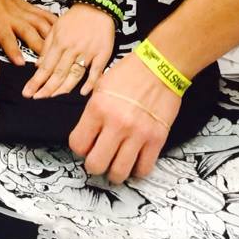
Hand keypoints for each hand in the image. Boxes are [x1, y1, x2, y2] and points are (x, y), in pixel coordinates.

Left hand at [0, 0, 54, 64]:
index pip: (6, 37)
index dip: (14, 50)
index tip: (21, 63)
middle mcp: (12, 14)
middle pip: (29, 30)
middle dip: (38, 45)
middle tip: (47, 60)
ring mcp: (21, 9)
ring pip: (40, 22)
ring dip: (50, 35)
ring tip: (60, 48)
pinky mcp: (26, 6)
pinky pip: (43, 13)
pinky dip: (53, 22)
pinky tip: (62, 30)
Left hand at [22, 4, 115, 98]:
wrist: (96, 5)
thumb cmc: (75, 18)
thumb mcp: (55, 28)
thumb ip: (46, 47)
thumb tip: (37, 66)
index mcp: (60, 42)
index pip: (46, 66)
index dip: (36, 81)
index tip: (28, 92)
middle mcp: (72, 48)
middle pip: (58, 73)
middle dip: (46, 88)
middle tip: (36, 99)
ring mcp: (88, 52)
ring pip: (74, 74)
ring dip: (63, 89)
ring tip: (52, 97)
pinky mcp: (102, 53)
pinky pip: (96, 71)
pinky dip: (90, 83)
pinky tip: (83, 92)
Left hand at [69, 49, 180, 183]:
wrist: (161, 66)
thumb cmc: (130, 73)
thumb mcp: (101, 86)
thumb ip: (92, 113)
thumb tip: (86, 136)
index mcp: (98, 108)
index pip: (78, 144)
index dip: (80, 148)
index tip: (86, 145)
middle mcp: (116, 123)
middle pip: (95, 165)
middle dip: (94, 165)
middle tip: (99, 157)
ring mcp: (138, 133)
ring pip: (119, 173)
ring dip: (115, 172)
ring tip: (116, 163)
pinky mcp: (157, 139)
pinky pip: (143, 169)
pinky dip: (137, 170)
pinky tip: (134, 161)